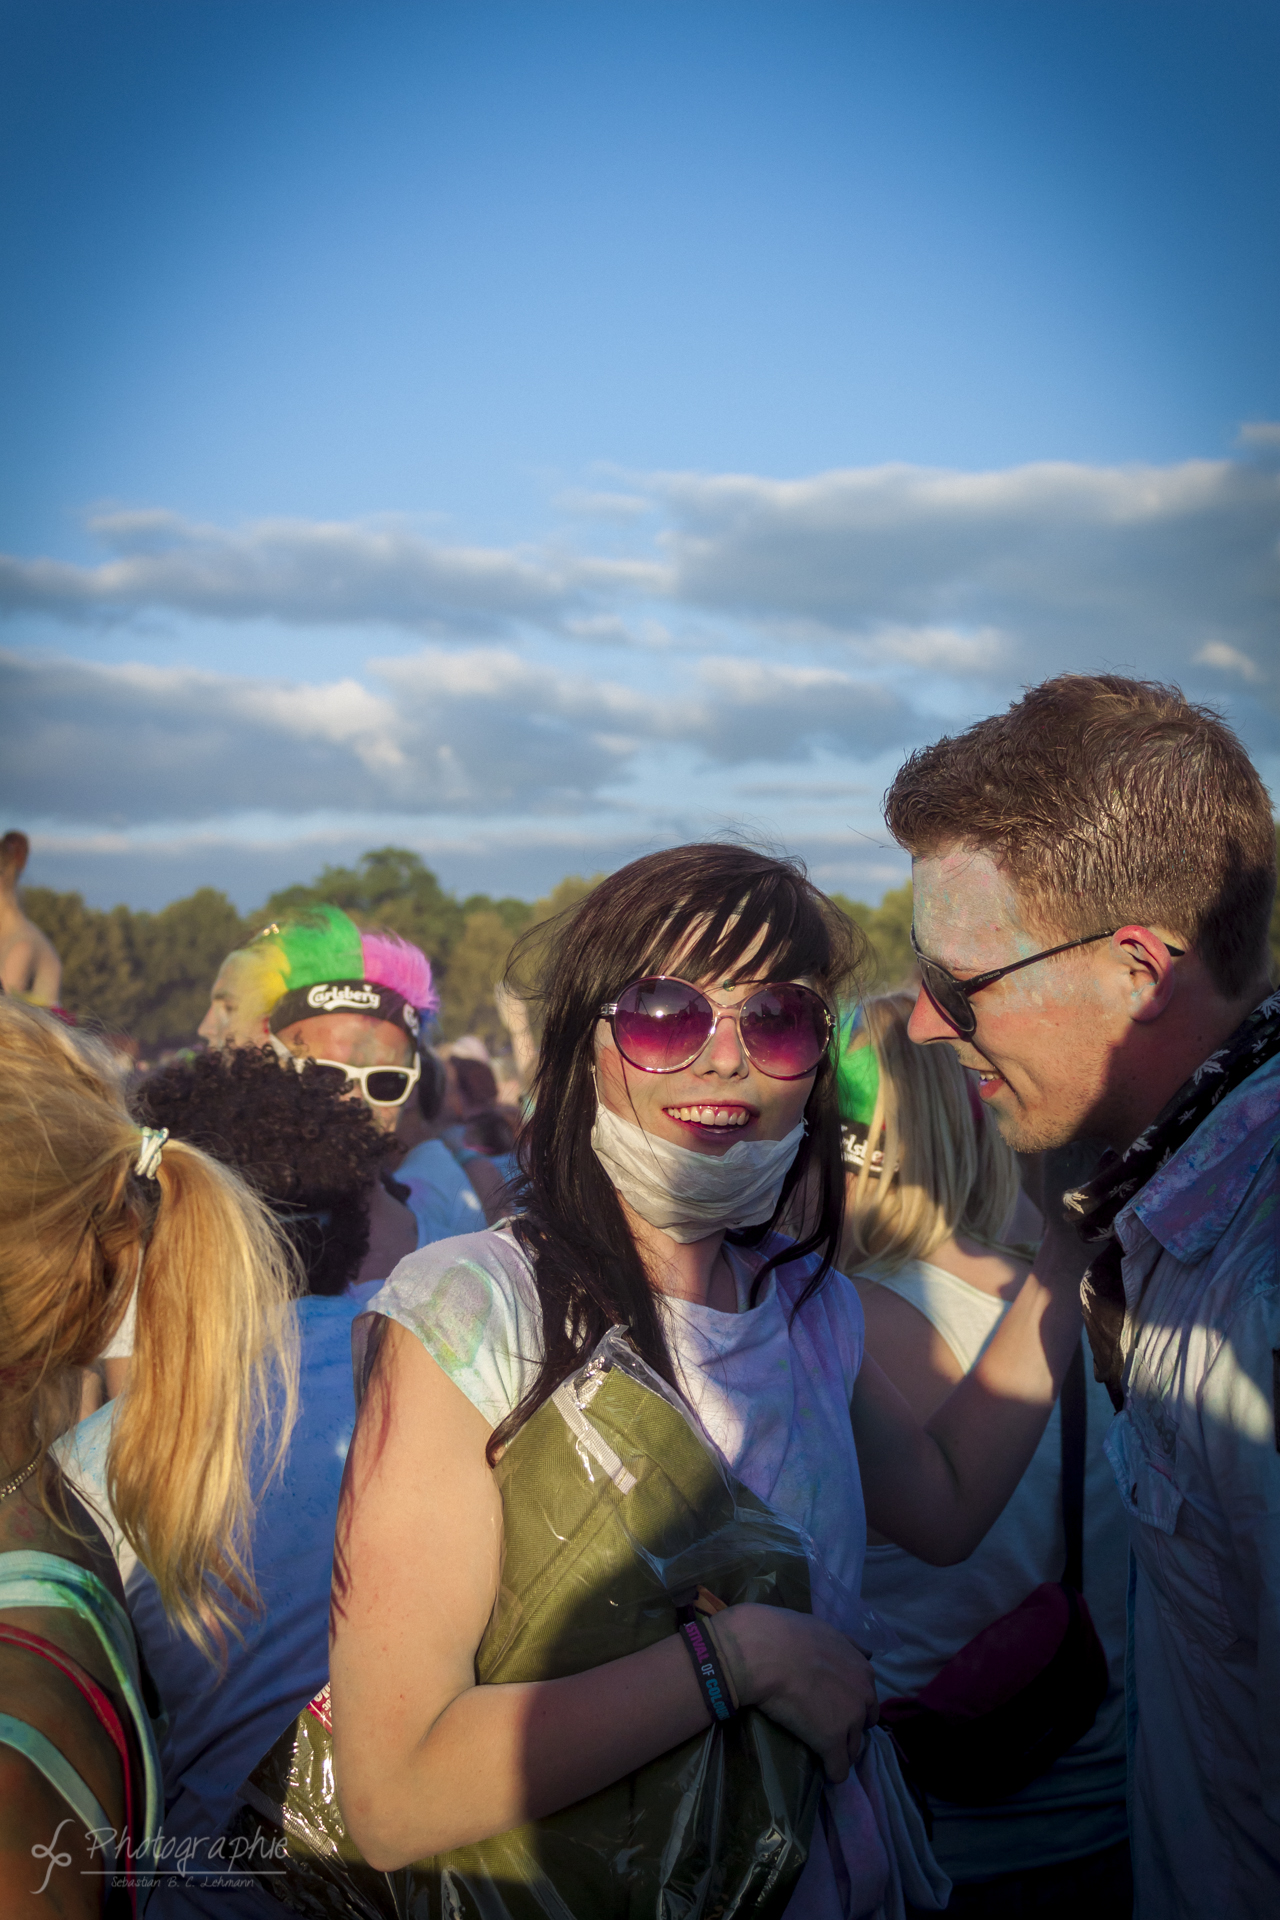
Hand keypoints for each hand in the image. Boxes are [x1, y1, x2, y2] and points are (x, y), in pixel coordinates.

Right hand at [709, 1603, 878, 1782]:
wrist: (766, 1652)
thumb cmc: (787, 1634)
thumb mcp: (825, 1629)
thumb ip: (846, 1644)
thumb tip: (861, 1651)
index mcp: (862, 1669)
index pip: (867, 1696)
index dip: (851, 1702)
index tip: (836, 1705)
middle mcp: (864, 1695)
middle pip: (865, 1723)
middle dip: (851, 1727)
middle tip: (829, 1725)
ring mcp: (850, 1720)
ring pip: (853, 1747)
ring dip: (841, 1750)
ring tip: (825, 1751)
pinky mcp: (832, 1742)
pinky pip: (839, 1768)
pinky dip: (833, 1771)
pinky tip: (825, 1771)